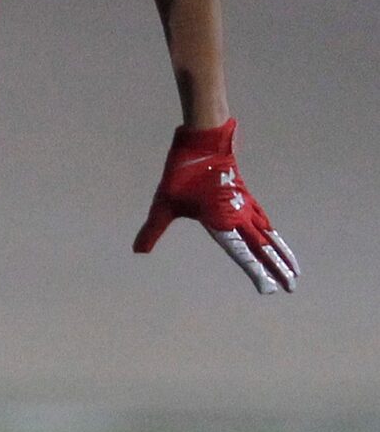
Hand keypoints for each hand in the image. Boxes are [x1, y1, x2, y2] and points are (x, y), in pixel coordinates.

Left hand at [133, 119, 298, 294]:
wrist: (205, 140)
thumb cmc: (182, 172)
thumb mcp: (163, 203)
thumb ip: (153, 230)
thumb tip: (137, 251)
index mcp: (222, 222)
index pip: (243, 255)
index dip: (257, 273)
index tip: (271, 290)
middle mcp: (238, 217)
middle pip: (263, 248)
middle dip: (278, 269)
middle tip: (292, 288)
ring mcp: (244, 205)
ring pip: (268, 234)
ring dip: (281, 252)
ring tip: (293, 270)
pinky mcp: (244, 195)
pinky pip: (263, 218)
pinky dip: (272, 232)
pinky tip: (273, 234)